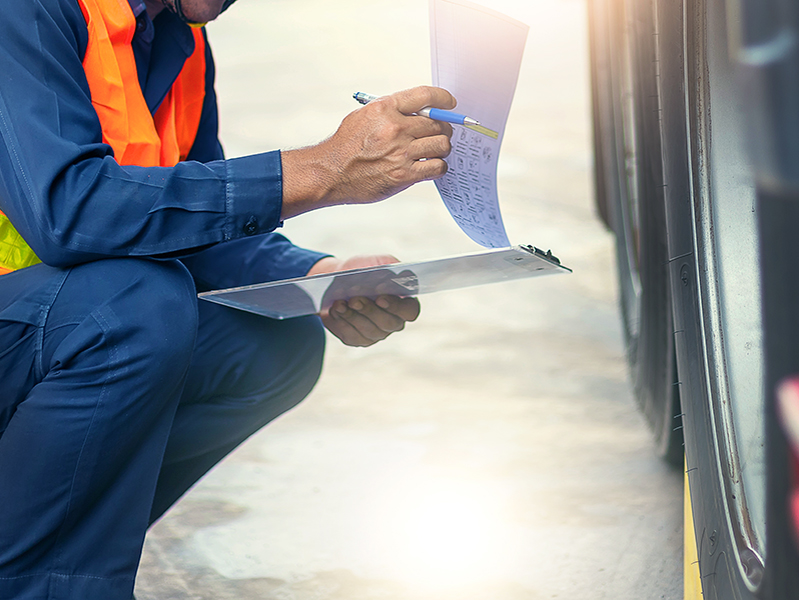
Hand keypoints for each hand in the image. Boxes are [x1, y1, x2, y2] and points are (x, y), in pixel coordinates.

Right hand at [281, 86, 454, 218]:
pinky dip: (438, 166)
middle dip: (442, 129)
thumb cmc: (345, 146)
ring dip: (442, 148)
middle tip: (438, 134)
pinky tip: (430, 166)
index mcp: (384, 108)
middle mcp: (395, 128)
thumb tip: (420, 111)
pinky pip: (437, 167)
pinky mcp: (403, 176)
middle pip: (438, 124)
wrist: (329, 173)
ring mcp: (400, 153)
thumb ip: (391, 110)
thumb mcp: (363, 116)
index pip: (426, 96)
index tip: (450, 103)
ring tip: (434, 151)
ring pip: (442, 145)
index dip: (443, 98)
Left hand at [308, 255, 420, 346]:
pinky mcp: (358, 339)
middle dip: (369, 311)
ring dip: (352, 316)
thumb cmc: (362, 270)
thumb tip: (392, 275)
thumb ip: (387, 265)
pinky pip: (352, 336)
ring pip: (368, 331)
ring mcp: (377, 333)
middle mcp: (394, 321)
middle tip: (354, 299)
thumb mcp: (376, 262)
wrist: (339, 281)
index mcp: (404, 302)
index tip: (381, 298)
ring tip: (339, 304)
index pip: (410, 311)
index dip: (397, 307)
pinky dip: (342, 323)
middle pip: (388, 323)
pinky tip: (335, 311)